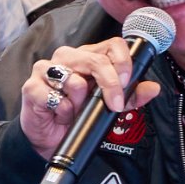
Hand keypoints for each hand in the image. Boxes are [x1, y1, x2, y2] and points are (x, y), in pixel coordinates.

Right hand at [17, 36, 163, 164]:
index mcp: (88, 57)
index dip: (122, 61)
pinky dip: (62, 111)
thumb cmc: (76, 116)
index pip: (111, 45)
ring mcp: (46, 70)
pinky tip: (60, 115)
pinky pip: (54, 97)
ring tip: (75, 110)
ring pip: (74, 80)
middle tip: (114, 104)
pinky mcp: (31, 87)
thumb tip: (153, 88)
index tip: (126, 81)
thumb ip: (131, 96)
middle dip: (110, 84)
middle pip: (95, 59)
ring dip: (79, 102)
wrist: (49, 138)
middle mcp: (67, 58)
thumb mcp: (109, 107)